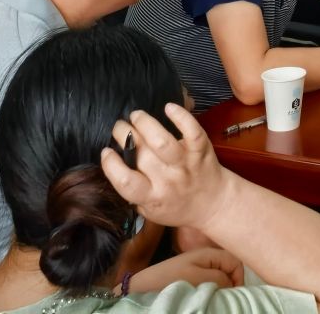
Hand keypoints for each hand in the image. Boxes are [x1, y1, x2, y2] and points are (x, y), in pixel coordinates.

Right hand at [101, 103, 227, 230]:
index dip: (112, 165)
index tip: (106, 151)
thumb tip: (113, 168)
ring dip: (145, 124)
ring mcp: (185, 165)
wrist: (213, 204)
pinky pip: (193, 132)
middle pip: (141, 155)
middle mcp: (167, 181)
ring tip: (136, 115)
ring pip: (163, 142)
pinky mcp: (201, 151)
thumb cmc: (176, 206)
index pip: (126, 182)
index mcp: (151, 197)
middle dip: (124, 135)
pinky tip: (169, 107)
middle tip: (118, 127)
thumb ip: (133, 194)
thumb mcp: (149, 211)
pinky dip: (181, 117)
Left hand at [129, 246, 242, 294]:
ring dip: (221, 285)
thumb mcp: (198, 278)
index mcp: (209, 253)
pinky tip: (205, 294)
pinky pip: (210, 279)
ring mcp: (199, 265)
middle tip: (224, 295)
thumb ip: (219, 277)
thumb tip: (231, 283)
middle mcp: (206, 257)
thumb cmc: (172, 279)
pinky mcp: (192, 274)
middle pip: (229, 268)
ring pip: (220, 274)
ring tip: (214, 296)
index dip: (239, 277)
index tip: (233, 293)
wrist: (145, 285)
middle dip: (231, 281)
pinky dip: (212, 287)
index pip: (235, 261)